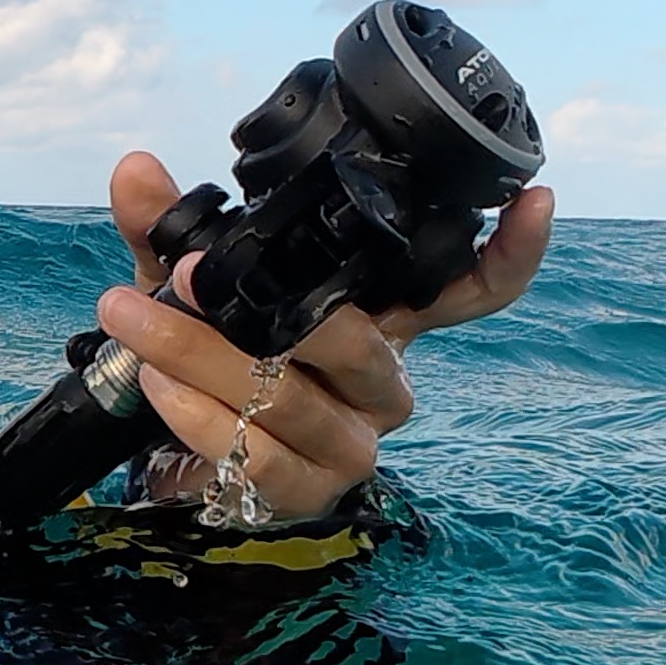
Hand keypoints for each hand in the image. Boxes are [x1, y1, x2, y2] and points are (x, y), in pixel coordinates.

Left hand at [91, 151, 552, 521]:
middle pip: (357, 345)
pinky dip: (195, 413)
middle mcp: (381, 385)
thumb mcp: (187, 287)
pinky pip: (257, 454)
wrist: (170, 459)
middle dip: (265, 310)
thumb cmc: (206, 356)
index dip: (511, 252)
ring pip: (291, 397)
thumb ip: (169, 229)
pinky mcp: (304, 493)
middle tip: (187, 274)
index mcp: (380, 321)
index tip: (533, 199)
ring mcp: (350, 446)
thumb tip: (136, 171)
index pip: (469, 291)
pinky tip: (154, 382)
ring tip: (133, 318)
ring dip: (199, 355)